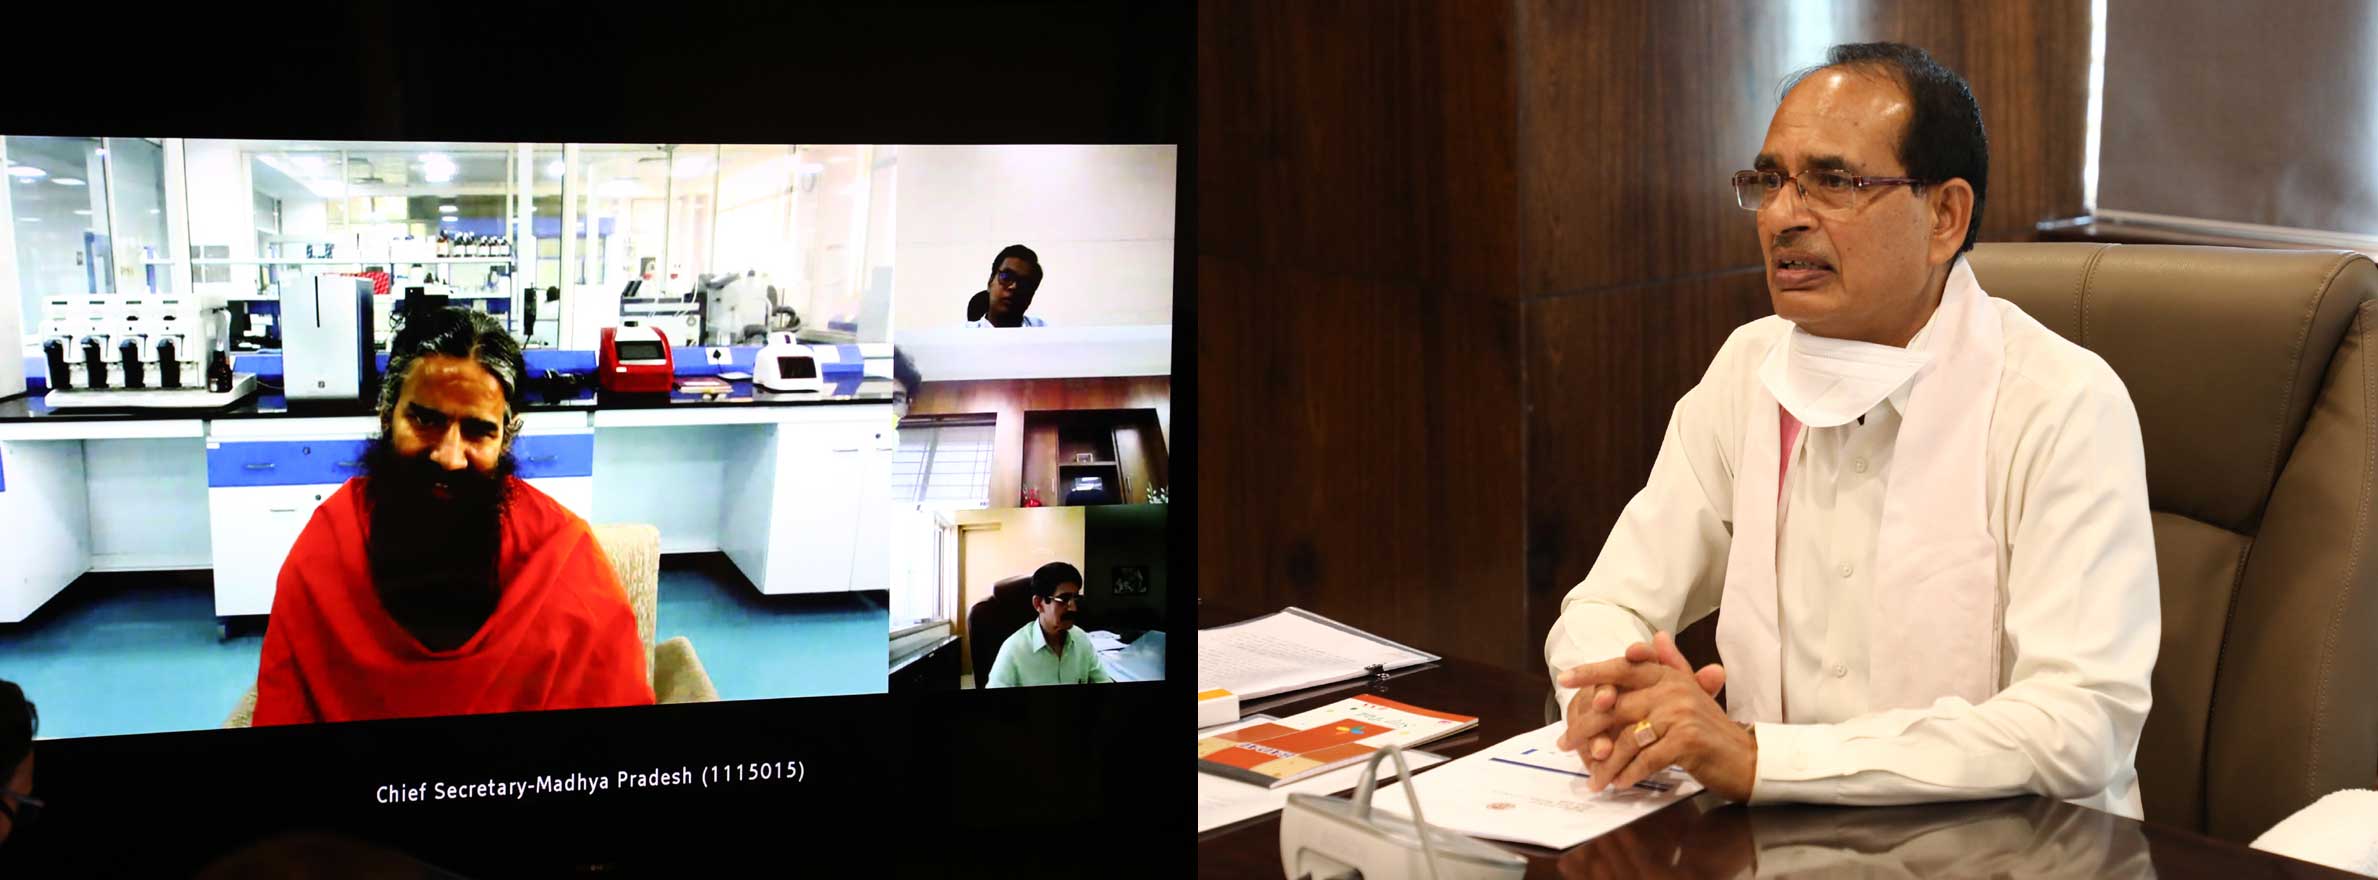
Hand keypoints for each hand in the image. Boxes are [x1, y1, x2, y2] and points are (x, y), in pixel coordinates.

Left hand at [1562, 648, 1757, 800]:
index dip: (1592, 672)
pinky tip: (1618, 783)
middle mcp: (1674, 689)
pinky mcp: (1687, 740)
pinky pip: (1646, 758)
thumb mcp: (1691, 694)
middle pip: (1616, 706)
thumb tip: (1656, 636)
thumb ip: (1671, 666)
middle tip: (1565, 744)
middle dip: (1586, 728)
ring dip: (1606, 763)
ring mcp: (1681, 713)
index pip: (1624, 668)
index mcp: (1670, 676)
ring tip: (1593, 778)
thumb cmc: (1712, 730)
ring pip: (1628, 738)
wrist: (1746, 758)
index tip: (1564, 680)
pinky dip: (1629, 773)